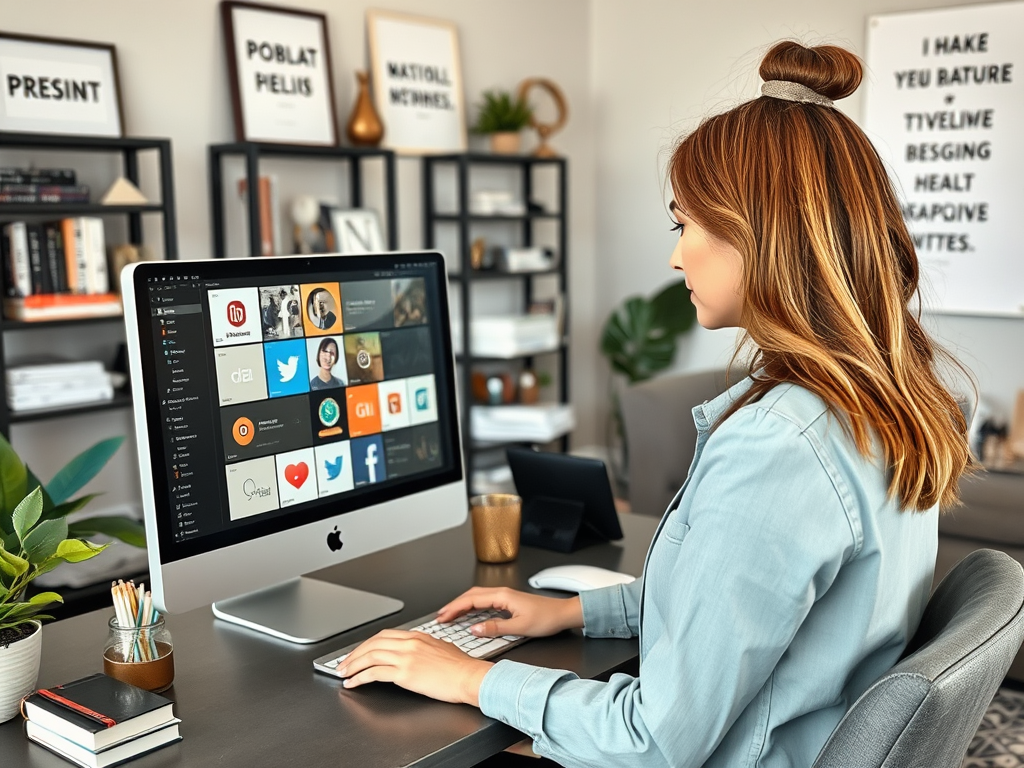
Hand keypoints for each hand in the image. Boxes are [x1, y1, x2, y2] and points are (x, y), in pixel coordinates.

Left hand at [338, 630, 491, 704]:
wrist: (469, 677)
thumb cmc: (462, 667)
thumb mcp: (443, 648)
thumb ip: (429, 647)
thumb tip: (423, 651)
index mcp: (417, 636)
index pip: (384, 636)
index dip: (367, 644)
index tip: (359, 652)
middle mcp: (409, 643)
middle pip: (373, 643)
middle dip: (355, 654)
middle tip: (344, 663)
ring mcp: (406, 657)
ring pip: (370, 656)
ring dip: (353, 665)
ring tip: (343, 673)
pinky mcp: (404, 673)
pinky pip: (374, 673)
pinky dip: (360, 677)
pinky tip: (353, 683)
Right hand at [437, 587, 582, 638]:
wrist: (563, 614)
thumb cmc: (546, 618)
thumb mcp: (519, 627)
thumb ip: (495, 628)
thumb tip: (474, 629)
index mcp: (502, 596)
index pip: (471, 600)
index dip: (454, 608)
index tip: (443, 617)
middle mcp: (502, 592)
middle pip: (471, 595)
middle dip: (454, 605)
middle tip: (440, 616)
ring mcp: (504, 596)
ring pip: (476, 597)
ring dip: (462, 605)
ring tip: (450, 615)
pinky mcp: (508, 601)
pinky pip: (484, 601)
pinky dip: (472, 606)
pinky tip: (468, 614)